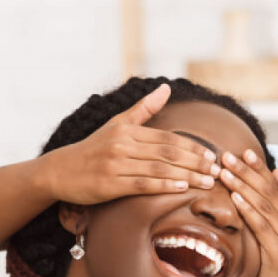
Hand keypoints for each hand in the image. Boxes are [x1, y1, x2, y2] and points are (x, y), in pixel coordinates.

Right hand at [37, 83, 220, 204]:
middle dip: (195, 161)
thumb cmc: (92, 149)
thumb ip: (143, 109)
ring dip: (187, 176)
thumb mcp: (116, 124)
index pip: (167, 138)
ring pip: (158, 168)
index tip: (212, 155)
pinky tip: (183, 189)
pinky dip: (164, 186)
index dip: (192, 147)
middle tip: (217, 170)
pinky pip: (142, 184)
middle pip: (167, 152)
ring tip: (208, 182)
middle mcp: (122, 144)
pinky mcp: (110, 183)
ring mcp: (115, 164)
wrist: (60, 171)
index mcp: (127, 130)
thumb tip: (166, 88)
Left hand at [219, 149, 277, 276]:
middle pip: (267, 190)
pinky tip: (235, 198)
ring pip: (263, 204)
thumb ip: (276, 203)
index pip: (273, 184)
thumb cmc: (268, 264)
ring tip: (225, 171)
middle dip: (245, 171)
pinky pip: (261, 225)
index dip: (257, 167)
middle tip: (226, 156)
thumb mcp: (272, 230)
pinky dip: (248, 210)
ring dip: (242, 186)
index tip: (240, 151)